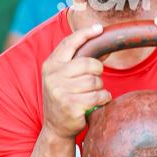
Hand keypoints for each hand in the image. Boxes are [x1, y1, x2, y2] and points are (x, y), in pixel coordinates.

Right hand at [42, 23, 111, 138]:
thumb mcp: (65, 77)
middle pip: (89, 64)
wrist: (56, 128)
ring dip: (100, 88)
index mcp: (51, 65)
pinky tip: (96, 103)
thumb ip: (80, 62)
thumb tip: (106, 47)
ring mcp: (61, 91)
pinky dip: (102, 99)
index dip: (85, 34)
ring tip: (92, 95)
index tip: (99, 29)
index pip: (69, 44)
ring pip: (95, 81)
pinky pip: (98, 96)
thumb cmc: (65, 98)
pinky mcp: (71, 105)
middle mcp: (53, 76)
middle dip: (97, 71)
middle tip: (94, 81)